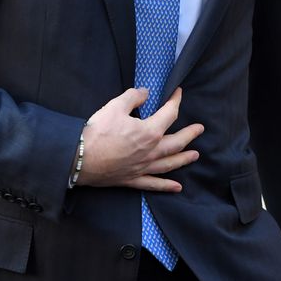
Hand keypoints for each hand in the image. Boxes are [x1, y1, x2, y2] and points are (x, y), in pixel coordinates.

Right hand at [78, 86, 202, 190]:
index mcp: (149, 132)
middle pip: (176, 142)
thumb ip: (133, 97)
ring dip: (184, 159)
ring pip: (169, 164)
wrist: (80, 158)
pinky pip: (153, 184)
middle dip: (189, 134)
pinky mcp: (132, 179)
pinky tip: (176, 187)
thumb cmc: (97, 132)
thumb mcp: (115, 106)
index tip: (178, 93)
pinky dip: (166, 186)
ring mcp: (143, 167)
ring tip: (195, 155)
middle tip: (200, 129)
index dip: (175, 101)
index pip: (169, 114)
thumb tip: (144, 92)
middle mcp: (151, 152)